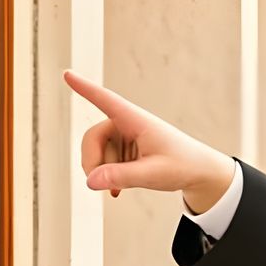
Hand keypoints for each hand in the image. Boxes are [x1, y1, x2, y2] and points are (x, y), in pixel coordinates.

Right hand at [65, 70, 234, 210]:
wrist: (198, 172)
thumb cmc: (182, 166)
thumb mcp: (154, 174)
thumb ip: (123, 176)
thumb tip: (91, 181)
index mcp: (136, 121)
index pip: (106, 101)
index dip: (85, 88)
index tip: (67, 74)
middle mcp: (128, 124)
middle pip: (93, 137)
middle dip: (92, 161)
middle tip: (99, 185)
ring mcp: (125, 137)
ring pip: (97, 152)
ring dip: (102, 171)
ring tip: (118, 189)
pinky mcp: (126, 149)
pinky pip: (105, 160)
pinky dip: (107, 175)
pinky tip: (116, 191)